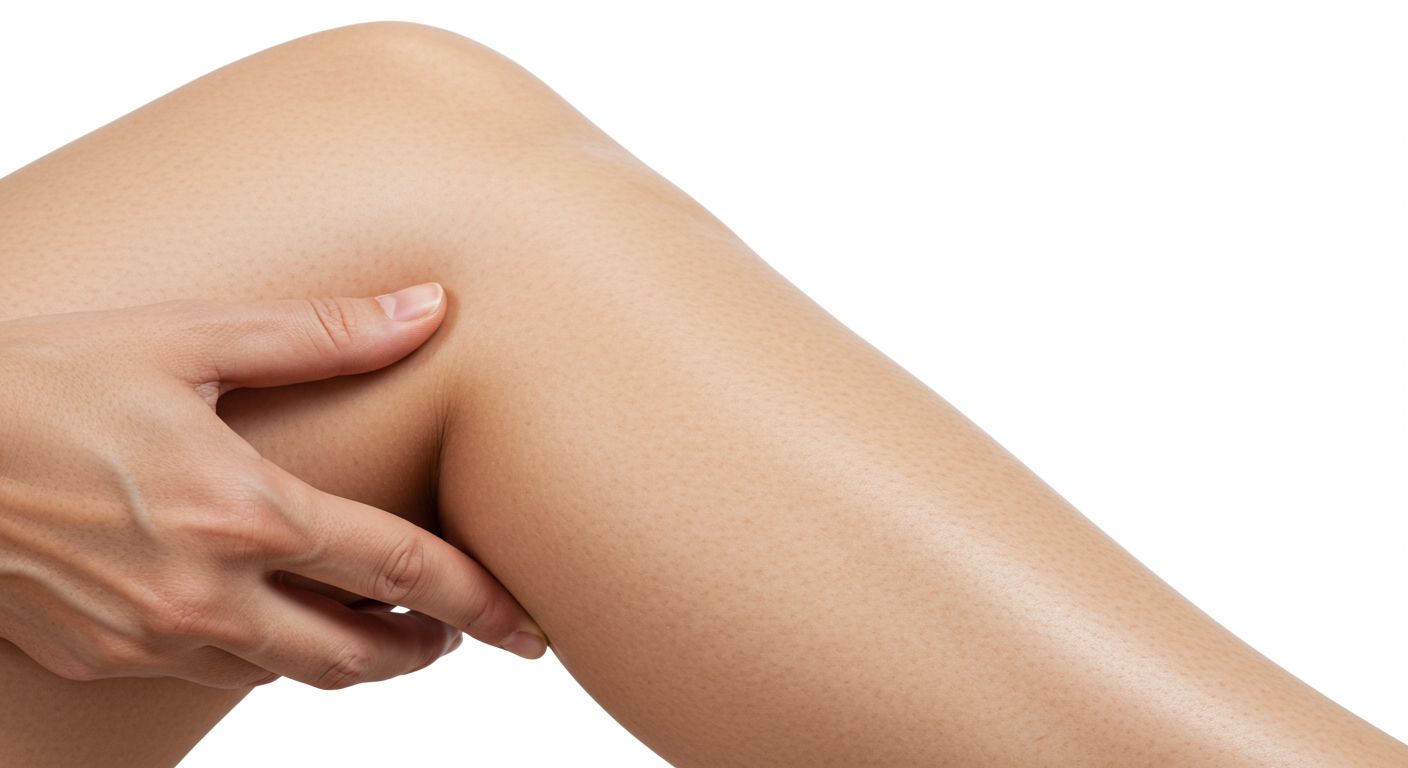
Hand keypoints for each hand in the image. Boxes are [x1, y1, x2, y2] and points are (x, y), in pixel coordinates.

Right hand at [0, 283, 546, 689]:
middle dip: (427, 649)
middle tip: (464, 630)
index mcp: (244, 512)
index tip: (527, 625)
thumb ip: (321, 334)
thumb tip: (429, 308)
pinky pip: (220, 674)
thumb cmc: (45, 380)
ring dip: (355, 657)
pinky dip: (273, 654)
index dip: (479, 602)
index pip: (403, 574)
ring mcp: (153, 639)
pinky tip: (281, 615)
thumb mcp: (188, 337)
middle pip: (360, 654)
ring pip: (294, 674)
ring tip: (389, 627)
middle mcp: (207, 594)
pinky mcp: (107, 658)